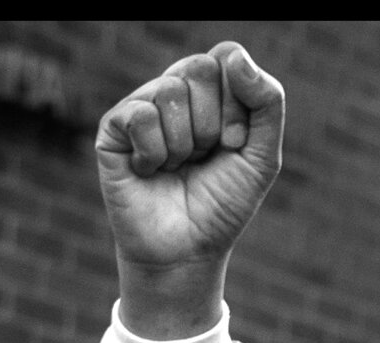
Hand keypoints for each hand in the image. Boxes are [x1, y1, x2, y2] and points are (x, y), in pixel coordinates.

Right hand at [95, 42, 284, 333]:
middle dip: (214, 123)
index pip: (225, 59)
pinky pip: (141, 116)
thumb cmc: (223, 203)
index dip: (238, 103)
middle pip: (199, 69)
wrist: (188, 250)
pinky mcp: (112, 129)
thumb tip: (234, 55)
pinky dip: (156, 152)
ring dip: (185, 144)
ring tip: (177, 167)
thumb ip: (267, 103)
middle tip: (206, 157)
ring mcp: (141, 107)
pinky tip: (151, 171)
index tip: (236, 143)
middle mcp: (173, 92)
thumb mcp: (261, 156)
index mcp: (209, 93)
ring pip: (170, 92)